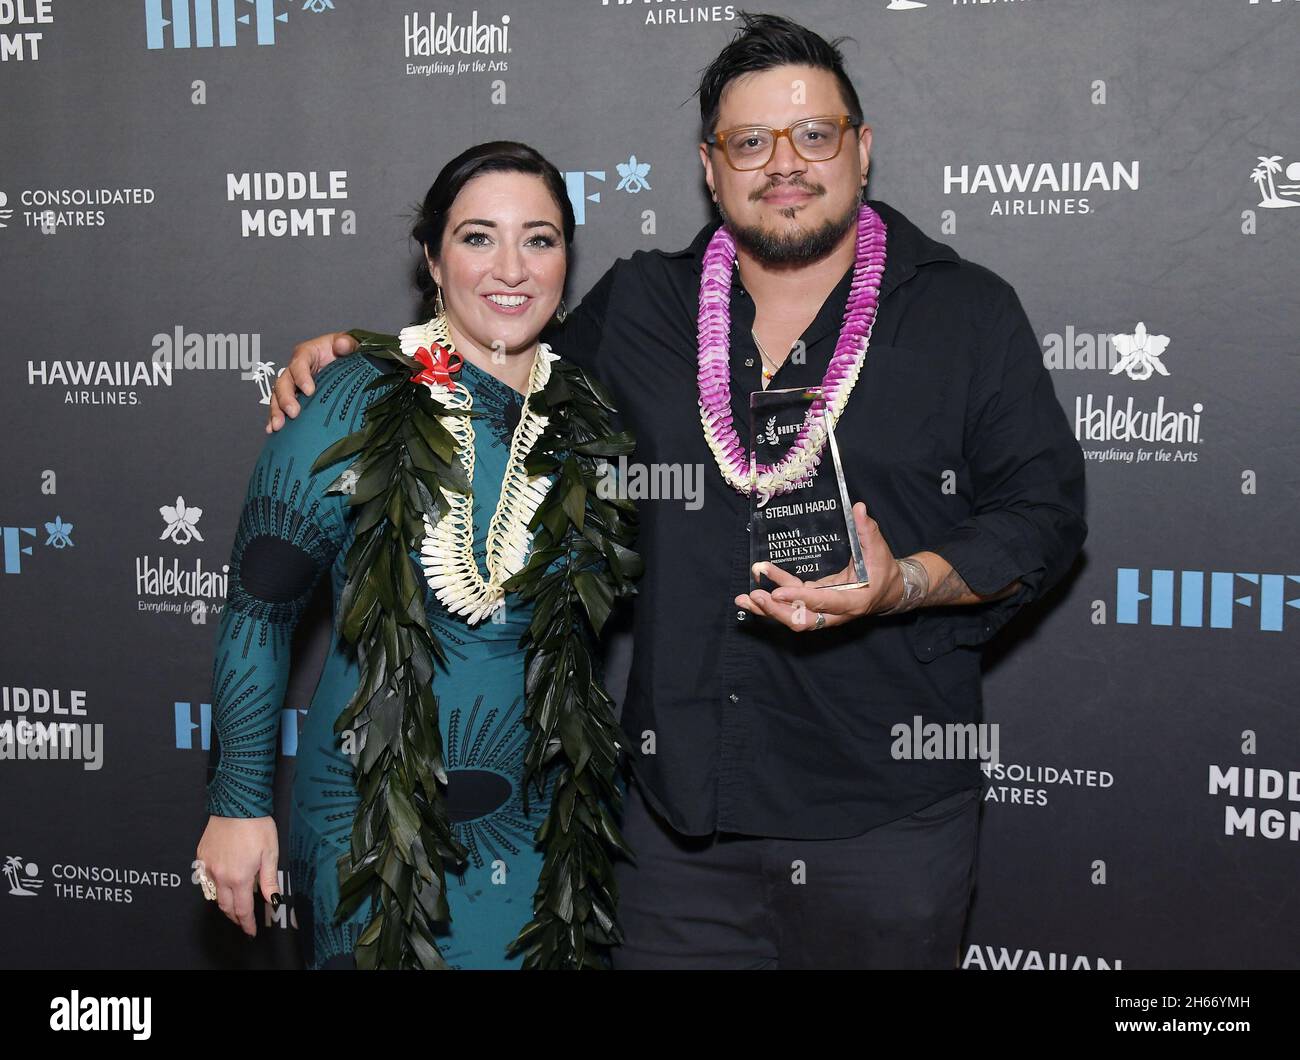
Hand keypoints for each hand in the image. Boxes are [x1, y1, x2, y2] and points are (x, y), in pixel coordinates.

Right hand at [195, 815, 279, 936]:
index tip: (251, 931)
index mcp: (239, 878)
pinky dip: (214, 885)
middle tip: (244, 920)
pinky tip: (222, 882)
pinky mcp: (201, 856)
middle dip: (235, 917)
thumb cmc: (257, 826)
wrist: (236, 804)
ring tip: (234, 903)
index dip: (247, 923)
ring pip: (213, 894)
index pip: (242, 910)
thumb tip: (272, 901)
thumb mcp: (270, 853)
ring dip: (224, 903)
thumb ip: (269, 880)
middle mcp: (220, 876)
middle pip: (225, 906)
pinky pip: (205, 878)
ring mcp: (208, 866)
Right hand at [266, 332, 357, 432]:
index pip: (299, 363)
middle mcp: (296, 369)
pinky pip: (281, 407)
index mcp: (307, 353)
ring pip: (278, 396)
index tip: (309, 391)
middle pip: (284, 382)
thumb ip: (348, 343)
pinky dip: (275, 417)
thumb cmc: (346, 351)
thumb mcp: (350, 344)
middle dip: (286, 398)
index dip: (302, 377)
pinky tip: (272, 430)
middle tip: (293, 413)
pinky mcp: (296, 397)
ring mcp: (294, 384)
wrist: (348, 363)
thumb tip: (341, 345)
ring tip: (277, 426)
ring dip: (276, 411)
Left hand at [734, 502, 904, 631]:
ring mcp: (821, 611)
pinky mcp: (811, 605)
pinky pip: (789, 607)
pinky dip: (770, 603)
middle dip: (777, 610)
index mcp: (852, 600)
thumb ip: (867, 530)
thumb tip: (859, 508)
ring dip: (767, 609)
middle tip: (757, 595)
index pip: (823, 601)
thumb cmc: (882, 569)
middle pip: (802, 619)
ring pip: (791, 616)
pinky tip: (751, 595)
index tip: (777, 592)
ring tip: (743, 598)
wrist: (887, 591)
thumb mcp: (878, 549)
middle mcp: (834, 612)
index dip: (800, 598)